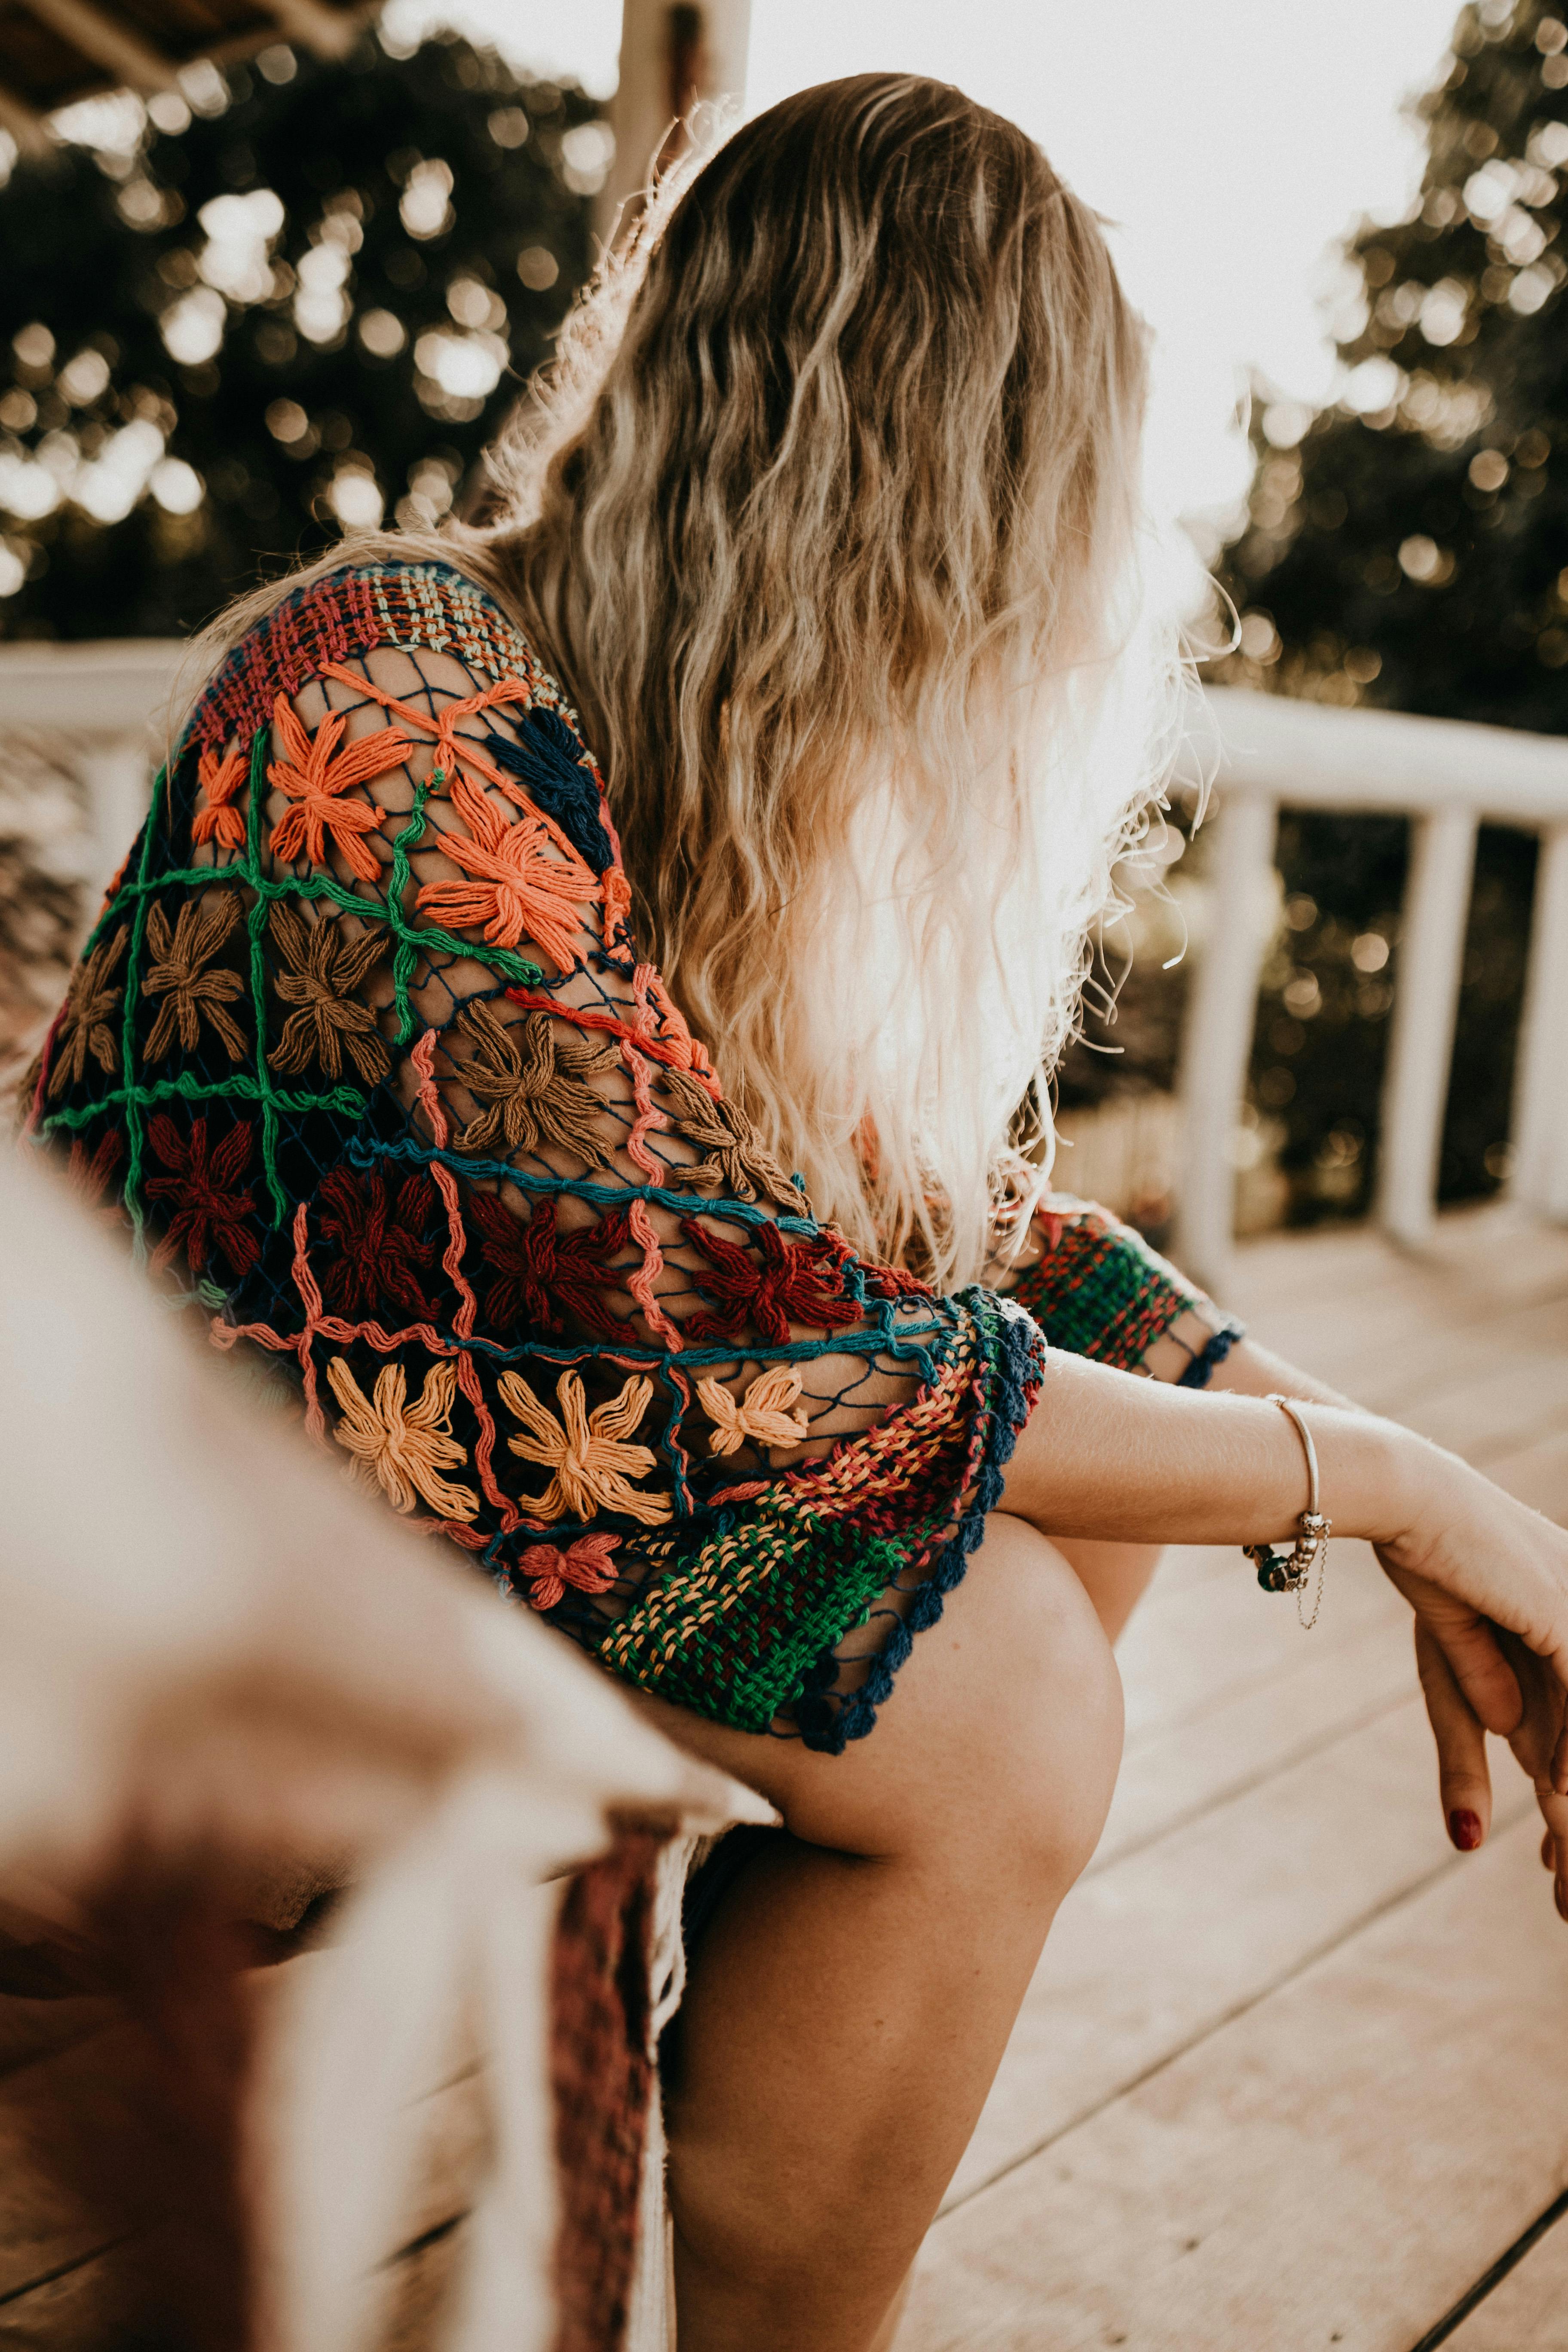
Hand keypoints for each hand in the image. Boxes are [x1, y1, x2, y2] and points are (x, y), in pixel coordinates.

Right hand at [1374, 1440, 1567, 1914]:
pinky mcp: (1564, 1619)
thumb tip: (1512, 1763)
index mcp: (1565, 1622)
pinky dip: (1564, 1769)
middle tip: (1560, 1890)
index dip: (1564, 1796)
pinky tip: (1554, 1813)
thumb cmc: (1421, 1557)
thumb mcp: (1451, 1659)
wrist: (1401, 1496)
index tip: (1555, 1863)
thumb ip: (1485, 1707)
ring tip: (1560, 1876)